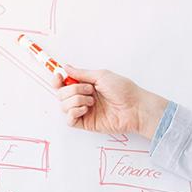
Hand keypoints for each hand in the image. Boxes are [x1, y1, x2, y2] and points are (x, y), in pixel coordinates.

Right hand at [53, 66, 167, 139]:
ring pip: (63, 106)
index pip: (63, 84)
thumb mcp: (101, 75)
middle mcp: (83, 98)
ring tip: (92, 100)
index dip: (57, 80)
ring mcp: (84, 111)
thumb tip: (65, 67)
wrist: (135, 108)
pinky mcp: (87, 123)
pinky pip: (69, 120)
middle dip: (72, 89)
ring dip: (75, 100)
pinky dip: (73, 112)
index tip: (59, 76)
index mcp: (86, 86)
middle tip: (89, 89)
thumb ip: (81, 73)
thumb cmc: (124, 91)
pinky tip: (85, 109)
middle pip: (61, 94)